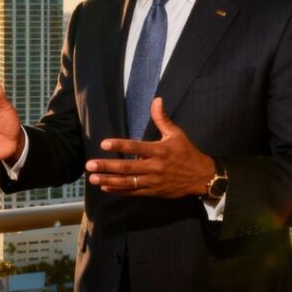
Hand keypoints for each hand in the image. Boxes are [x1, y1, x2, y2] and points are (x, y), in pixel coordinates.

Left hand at [85, 98, 214, 197]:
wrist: (201, 177)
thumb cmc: (187, 152)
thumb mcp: (177, 134)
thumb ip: (162, 119)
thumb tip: (157, 99)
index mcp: (159, 151)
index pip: (136, 148)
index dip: (120, 145)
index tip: (104, 144)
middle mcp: (155, 167)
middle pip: (127, 168)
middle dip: (107, 166)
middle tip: (90, 165)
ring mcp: (153, 181)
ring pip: (128, 182)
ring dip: (109, 181)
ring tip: (93, 178)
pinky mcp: (153, 191)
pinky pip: (134, 192)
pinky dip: (119, 190)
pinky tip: (105, 187)